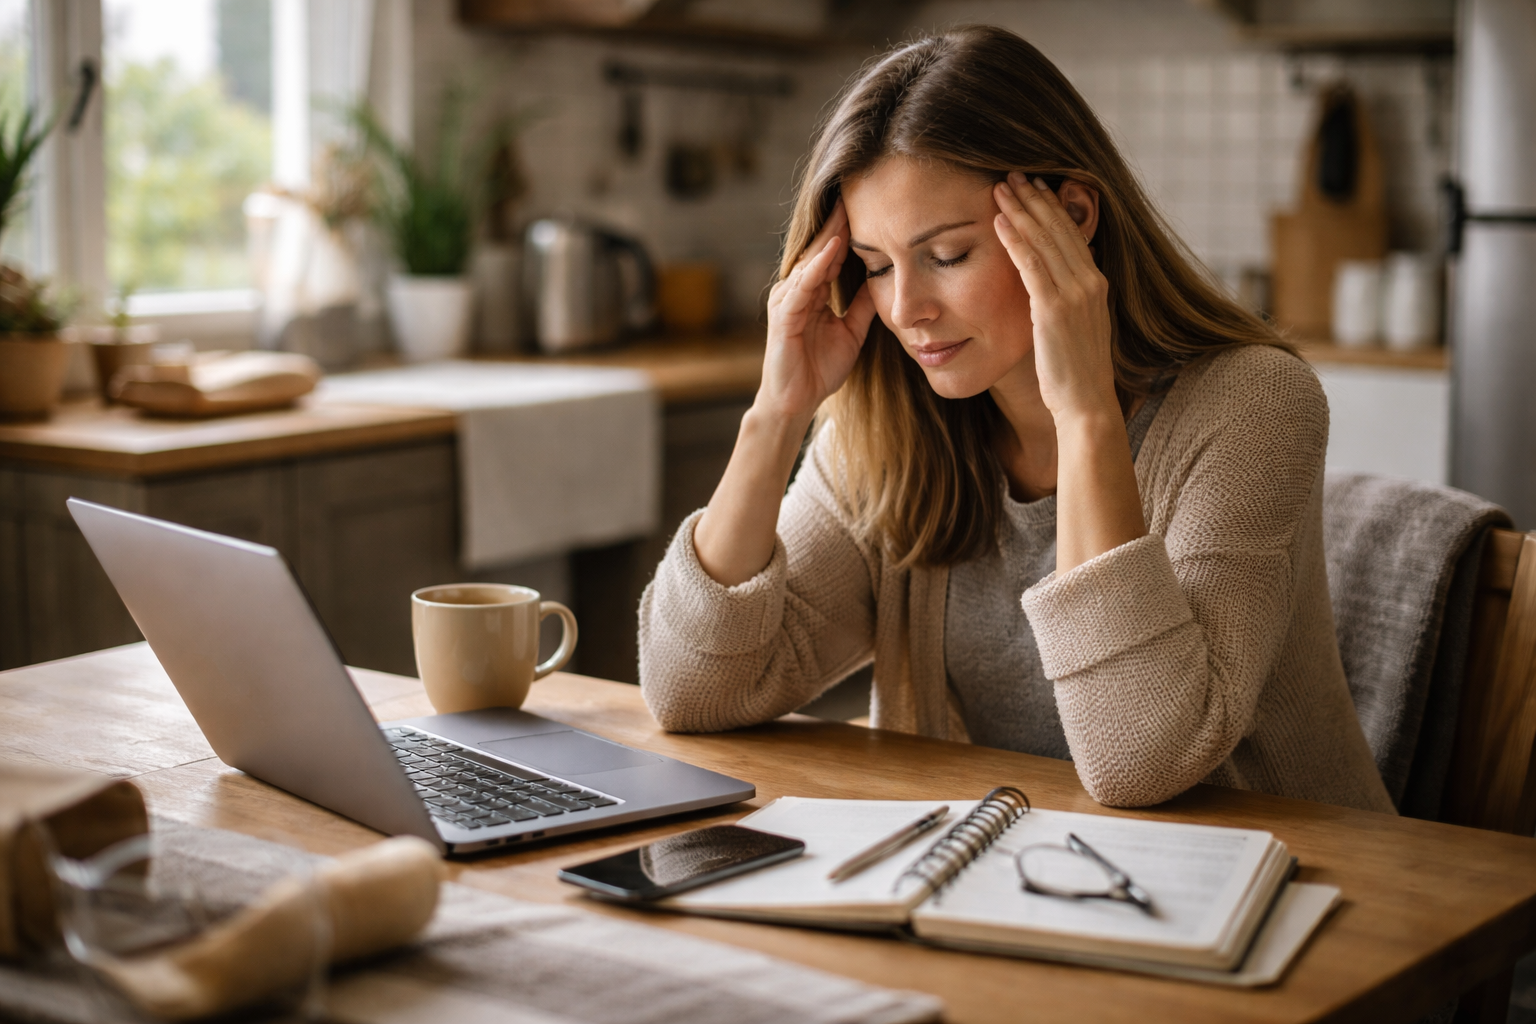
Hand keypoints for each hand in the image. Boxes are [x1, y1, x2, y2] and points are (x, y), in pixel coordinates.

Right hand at [759, 199, 877, 424]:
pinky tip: (832, 249)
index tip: (868, 207)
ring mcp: (786, 302)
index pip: (830, 254)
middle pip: (818, 250)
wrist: (796, 403)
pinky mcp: (783, 317)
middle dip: (836, 224)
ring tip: (845, 212)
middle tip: (854, 192)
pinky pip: (803, 286)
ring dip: (828, 237)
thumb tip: (882, 281)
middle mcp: (795, 291)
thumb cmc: (818, 369)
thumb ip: (861, 305)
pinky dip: (817, 267)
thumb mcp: (851, 332)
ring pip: (809, 262)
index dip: (847, 231)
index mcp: (810, 293)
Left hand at [992, 173, 1117, 424]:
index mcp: (1097, 285)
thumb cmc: (1076, 375)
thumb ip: (1069, 303)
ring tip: (1000, 186)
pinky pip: (1031, 265)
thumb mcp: (1077, 330)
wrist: (1087, 405)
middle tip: (1013, 174)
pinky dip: (1015, 239)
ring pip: (1045, 240)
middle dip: (1035, 199)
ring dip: (1021, 210)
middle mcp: (1090, 283)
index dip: (1053, 209)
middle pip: (1059, 229)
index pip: (1072, 236)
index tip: (1036, 188)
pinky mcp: (1054, 309)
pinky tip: (998, 221)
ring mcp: (1075, 294)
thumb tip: (1056, 288)